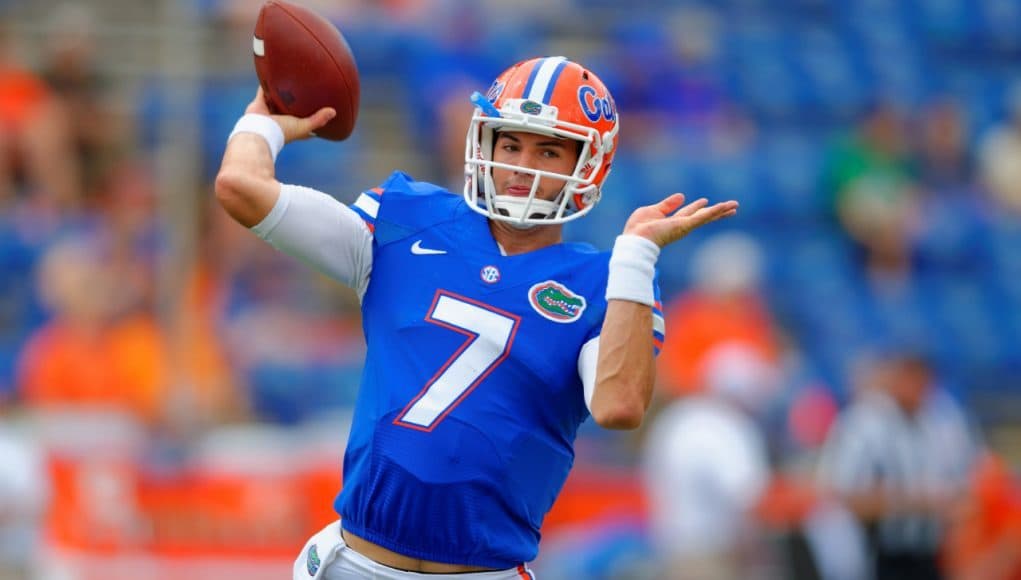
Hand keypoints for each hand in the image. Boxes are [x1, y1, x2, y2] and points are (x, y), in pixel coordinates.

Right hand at [245, 87, 335, 143]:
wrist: (260, 131)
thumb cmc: (283, 131)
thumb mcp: (304, 126)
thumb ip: (318, 119)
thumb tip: (334, 112)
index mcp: (293, 126)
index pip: (305, 121)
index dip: (312, 116)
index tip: (321, 107)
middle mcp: (281, 119)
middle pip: (290, 107)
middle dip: (296, 100)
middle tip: (305, 88)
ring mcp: (270, 111)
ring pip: (277, 98)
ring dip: (281, 91)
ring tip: (289, 78)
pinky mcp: (259, 103)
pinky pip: (263, 90)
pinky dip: (266, 83)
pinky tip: (271, 73)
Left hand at [623, 193, 738, 247]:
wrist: (636, 240)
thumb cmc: (639, 228)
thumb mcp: (653, 210)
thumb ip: (667, 205)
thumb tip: (682, 196)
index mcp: (672, 221)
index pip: (689, 212)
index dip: (697, 206)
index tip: (705, 201)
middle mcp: (681, 225)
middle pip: (703, 216)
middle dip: (716, 212)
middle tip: (731, 208)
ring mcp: (685, 226)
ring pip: (707, 216)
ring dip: (721, 210)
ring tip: (735, 206)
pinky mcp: (686, 226)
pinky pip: (704, 217)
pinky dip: (715, 211)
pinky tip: (726, 207)